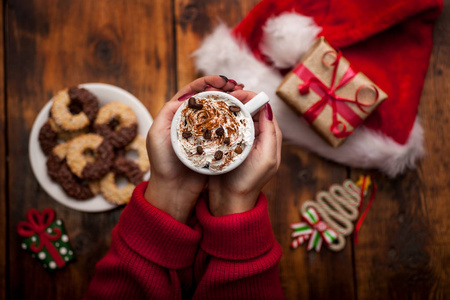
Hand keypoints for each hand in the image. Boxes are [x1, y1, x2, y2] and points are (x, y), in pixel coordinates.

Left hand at [144, 75, 239, 222]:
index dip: (208, 82)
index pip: (194, 91)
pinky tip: (244, 115)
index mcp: (177, 114)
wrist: (173, 189)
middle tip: (238, 87)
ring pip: (219, 111)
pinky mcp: (214, 143)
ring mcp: (204, 131)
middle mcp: (192, 120)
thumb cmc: (162, 163)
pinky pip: (225, 127)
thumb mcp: (157, 135)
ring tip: (244, 96)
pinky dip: (235, 119)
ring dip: (232, 101)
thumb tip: (187, 96)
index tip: (222, 81)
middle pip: (210, 98)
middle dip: (224, 89)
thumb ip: (168, 113)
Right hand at [207, 90, 281, 215]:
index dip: (251, 97)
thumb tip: (268, 107)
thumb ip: (271, 133)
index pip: (262, 109)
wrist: (229, 201)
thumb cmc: (250, 181)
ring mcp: (240, 140)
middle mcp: (256, 136)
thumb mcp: (267, 158)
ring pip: (235, 117)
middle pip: (248, 110)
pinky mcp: (226, 145)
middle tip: (221, 96)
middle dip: (236, 99)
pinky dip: (218, 119)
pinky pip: (224, 127)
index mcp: (269, 137)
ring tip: (214, 102)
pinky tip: (209, 115)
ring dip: (226, 108)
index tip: (236, 93)